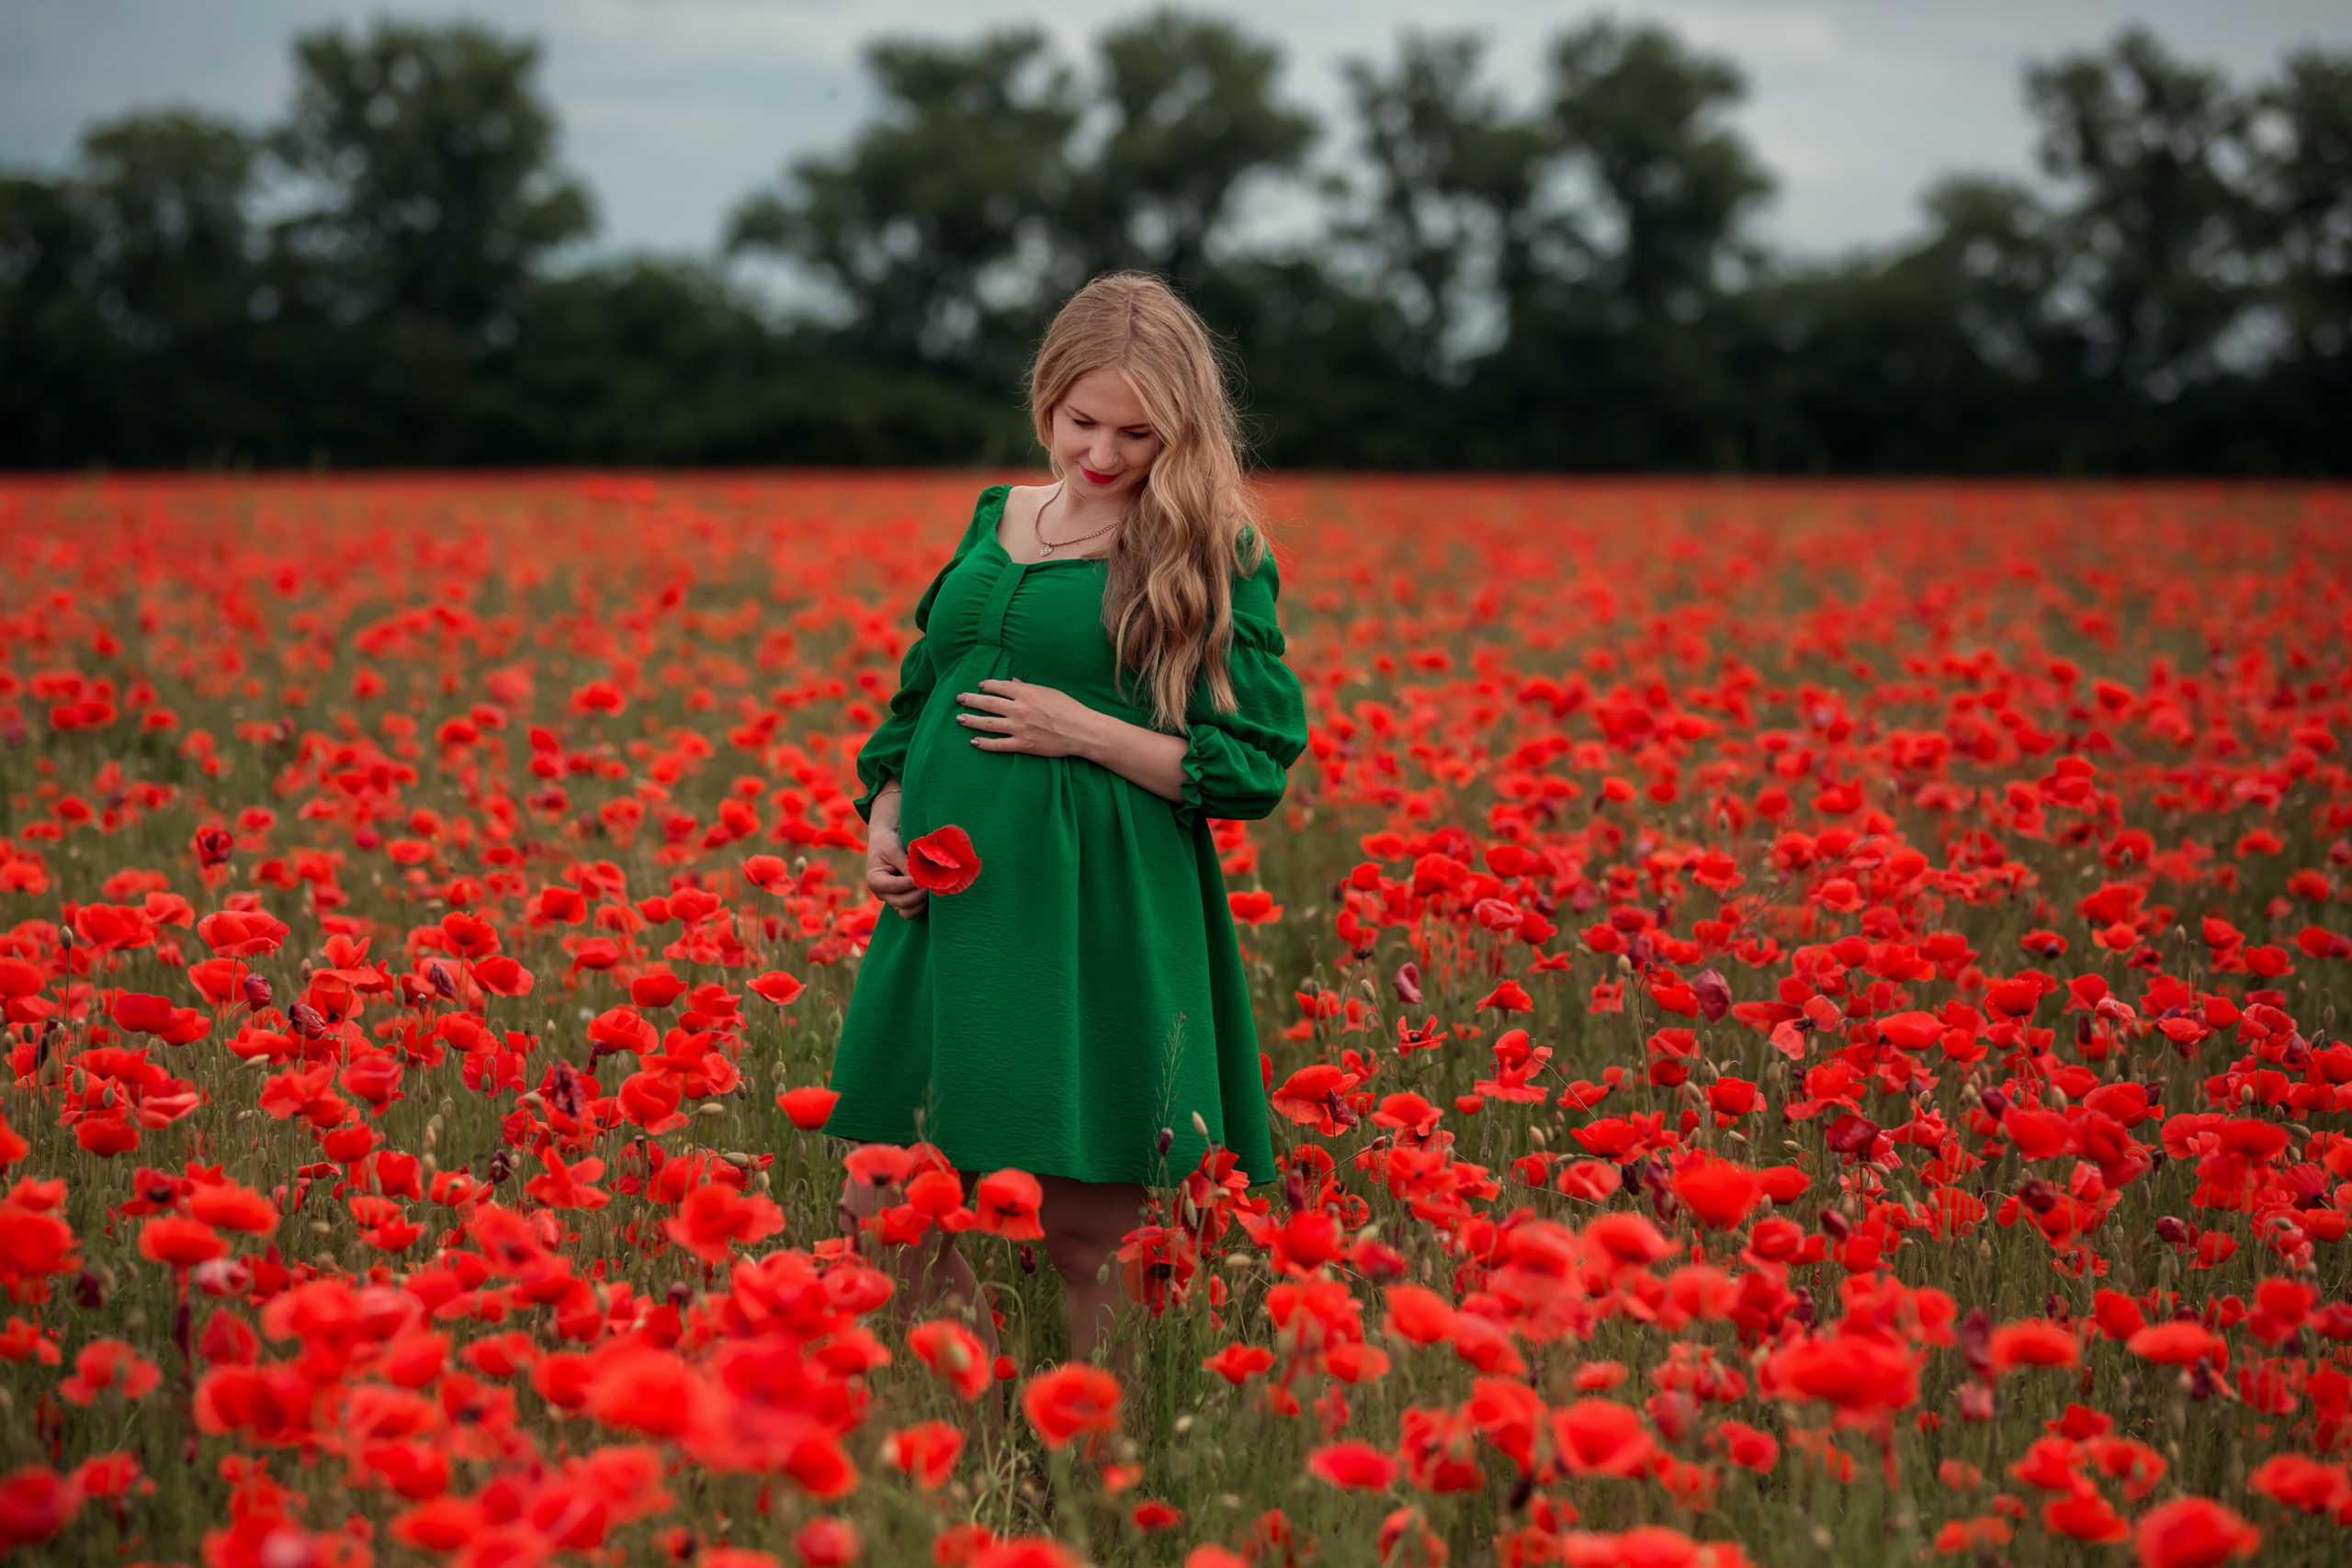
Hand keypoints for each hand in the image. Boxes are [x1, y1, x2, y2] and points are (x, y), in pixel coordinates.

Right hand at [864, 813, 926, 918]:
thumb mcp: (894, 850)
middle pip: (902, 903)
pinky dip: (922, 905)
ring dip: (922, 903)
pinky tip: (931, 893)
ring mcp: (891, 899)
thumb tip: (920, 879)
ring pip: (908, 911)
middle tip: (933, 883)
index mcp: (874, 880)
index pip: (894, 887)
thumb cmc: (887, 843)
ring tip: (933, 889)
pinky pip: (912, 910)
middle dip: (919, 894)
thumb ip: (906, 865)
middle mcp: (881, 894)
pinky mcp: (901, 900)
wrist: (885, 841)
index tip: (925, 876)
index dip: (911, 883)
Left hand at [955, 678, 1099, 757]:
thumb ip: (1028, 688)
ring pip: (988, 724)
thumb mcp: (1049, 692)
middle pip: (988, 703)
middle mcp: (1019, 709)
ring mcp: (1019, 728)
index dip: (986, 686)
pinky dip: (985, 744)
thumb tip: (1012, 683)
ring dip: (972, 721)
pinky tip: (974, 742)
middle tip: (959, 699)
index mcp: (1026, 693)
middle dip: (971, 700)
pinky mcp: (1023, 744)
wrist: (1082, 730)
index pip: (999, 687)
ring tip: (960, 719)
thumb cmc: (1069, 709)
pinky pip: (999, 745)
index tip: (979, 686)